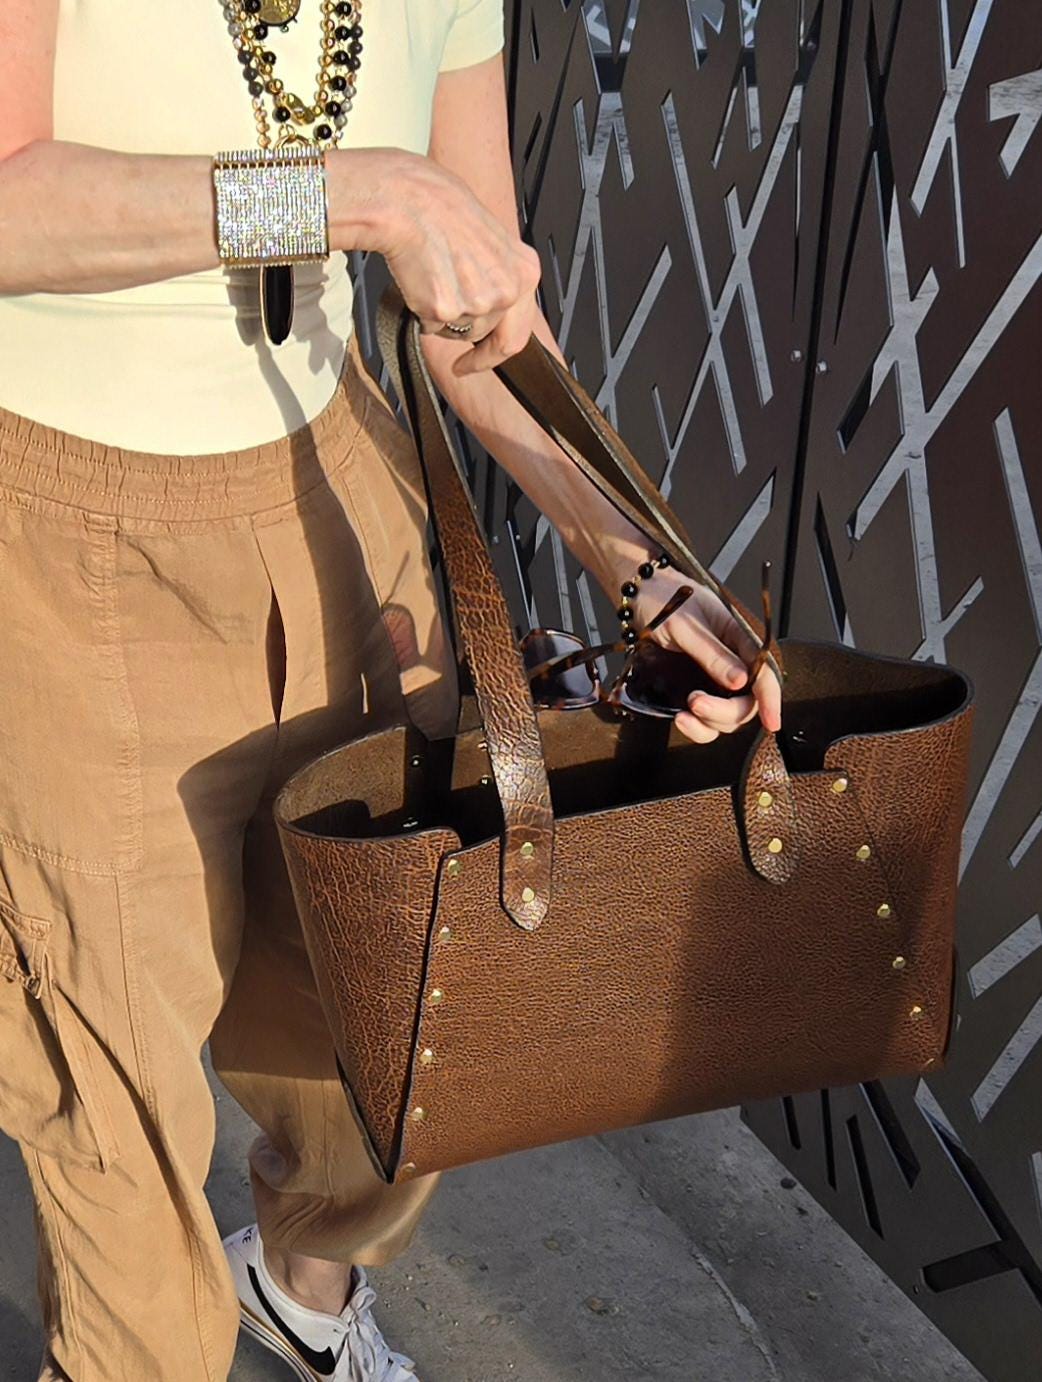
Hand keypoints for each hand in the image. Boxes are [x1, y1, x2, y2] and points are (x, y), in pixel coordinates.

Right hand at [330, 148, 540, 368]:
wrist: (405, 200)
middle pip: (484, 332)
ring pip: (457, 330)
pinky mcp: (444, 311)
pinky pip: (431, 326)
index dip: (495, 355)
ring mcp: (476, 304)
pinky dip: (421, 308)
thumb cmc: (439, 204)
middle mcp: (506, 291)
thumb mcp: (489, 236)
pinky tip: (420, 276)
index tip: (480, 362)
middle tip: (444, 306)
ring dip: (442, 313)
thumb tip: (492, 302)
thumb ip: (497, 273)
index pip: (518, 333)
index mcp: (524, 271)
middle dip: (464, 327)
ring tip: (433, 270)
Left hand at [630, 568, 781, 743]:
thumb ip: (713, 653)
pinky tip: (680, 718)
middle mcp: (731, 664)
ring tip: (684, 711)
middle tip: (695, 701)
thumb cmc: (665, 600)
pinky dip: (696, 728)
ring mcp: (712, 681)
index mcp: (739, 639)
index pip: (765, 673)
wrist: (639, 597)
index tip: (772, 721)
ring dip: (708, 722)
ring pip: (726, 718)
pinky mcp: (693, 692)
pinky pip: (704, 721)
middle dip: (725, 712)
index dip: (771, 699)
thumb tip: (741, 681)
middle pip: (746, 703)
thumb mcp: (687, 625)